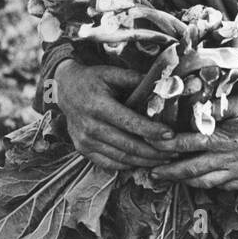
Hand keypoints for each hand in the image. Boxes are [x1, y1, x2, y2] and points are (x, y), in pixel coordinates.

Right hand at [54, 61, 182, 171]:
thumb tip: (163, 85)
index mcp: (98, 105)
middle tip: (174, 152)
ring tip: (164, 159)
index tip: (171, 135)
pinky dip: (129, 165)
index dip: (151, 130)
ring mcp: (84, 140)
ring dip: (145, 161)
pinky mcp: (83, 149)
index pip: (129, 122)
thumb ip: (136, 80)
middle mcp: (89, 126)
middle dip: (154, 151)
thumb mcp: (112, 73)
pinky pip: (109, 164)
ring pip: (121, 158)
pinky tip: (145, 162)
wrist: (63, 89)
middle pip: (128, 145)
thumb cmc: (93, 80)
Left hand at [147, 94, 237, 188]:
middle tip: (151, 173)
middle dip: (169, 172)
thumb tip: (196, 106)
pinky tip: (199, 181)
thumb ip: (218, 107)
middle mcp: (229, 158)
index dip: (167, 145)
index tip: (151, 144)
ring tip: (170, 179)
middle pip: (191, 169)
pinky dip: (207, 185)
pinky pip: (222, 187)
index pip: (188, 142)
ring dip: (185, 181)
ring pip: (205, 182)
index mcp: (225, 137)